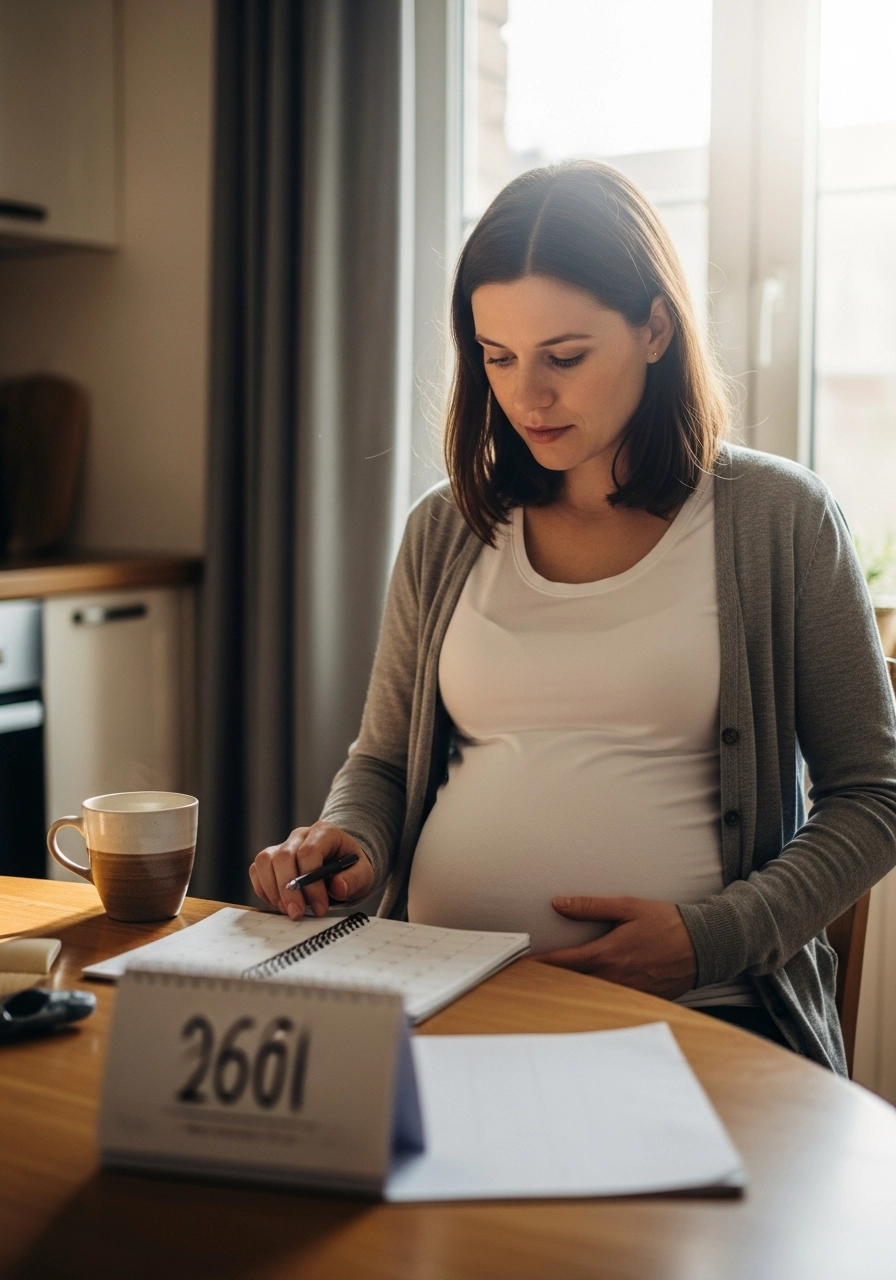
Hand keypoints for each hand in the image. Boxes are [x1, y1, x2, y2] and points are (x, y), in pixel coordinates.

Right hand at [249, 822, 374, 919]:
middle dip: (288, 891)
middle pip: (283, 857)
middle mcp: (300, 835)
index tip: (320, 907)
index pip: (308, 852)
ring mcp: (283, 845)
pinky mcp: (271, 859)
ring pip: (265, 861)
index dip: (311, 883)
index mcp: (324, 832)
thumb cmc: (352, 869)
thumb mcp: (364, 874)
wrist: (342, 866)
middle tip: (298, 914)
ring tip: (290, 911)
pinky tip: (281, 905)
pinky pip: (257, 871)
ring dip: (274, 891)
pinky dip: (264, 891)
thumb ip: (354, 880)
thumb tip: (337, 887)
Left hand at [537, 896, 696, 999]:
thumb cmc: (666, 923)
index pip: (565, 961)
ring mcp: (628, 991)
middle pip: (573, 983)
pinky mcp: (640, 999)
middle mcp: (615, 977)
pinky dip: (597, 998)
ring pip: (591, 995)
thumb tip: (559, 903)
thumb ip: (592, 907)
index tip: (523, 963)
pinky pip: (612, 1001)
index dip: (541, 963)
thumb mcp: (628, 907)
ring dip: (572, 990)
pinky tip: (587, 994)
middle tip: (530, 977)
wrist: (704, 946)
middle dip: (552, 980)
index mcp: (609, 953)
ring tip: (551, 986)